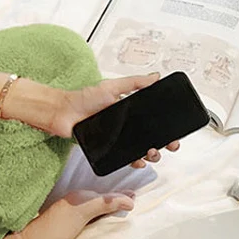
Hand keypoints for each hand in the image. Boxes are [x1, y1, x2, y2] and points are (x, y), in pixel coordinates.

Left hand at [49, 73, 179, 167]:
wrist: (63, 113)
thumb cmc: (83, 98)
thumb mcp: (111, 86)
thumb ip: (134, 82)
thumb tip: (156, 76)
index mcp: (129, 111)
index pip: (153, 121)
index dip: (166, 127)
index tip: (176, 132)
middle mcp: (125, 126)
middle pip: (151, 137)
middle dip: (164, 143)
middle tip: (168, 144)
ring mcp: (117, 139)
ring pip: (141, 150)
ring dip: (151, 154)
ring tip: (152, 151)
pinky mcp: (108, 149)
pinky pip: (125, 158)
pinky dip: (134, 161)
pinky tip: (139, 160)